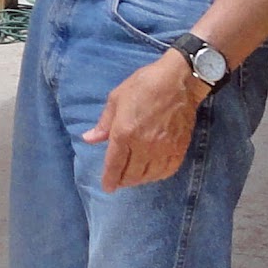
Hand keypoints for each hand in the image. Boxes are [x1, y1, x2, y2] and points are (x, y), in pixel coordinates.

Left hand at [82, 51, 206, 190]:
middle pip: (131, 174)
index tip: (107, 187)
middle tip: (118, 180)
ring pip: (149, 176)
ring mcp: (163, 149)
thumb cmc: (144, 85)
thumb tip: (88, 139)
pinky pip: (167, 171)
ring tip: (133, 177)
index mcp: (124, 133)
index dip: (110, 179)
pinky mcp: (179, 148)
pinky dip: (157, 176)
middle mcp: (144, 145)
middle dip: (123, 181)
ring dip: (139, 180)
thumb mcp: (116, 99)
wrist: (179, 81)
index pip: (115, 165)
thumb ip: (103, 123)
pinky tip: (152, 173)